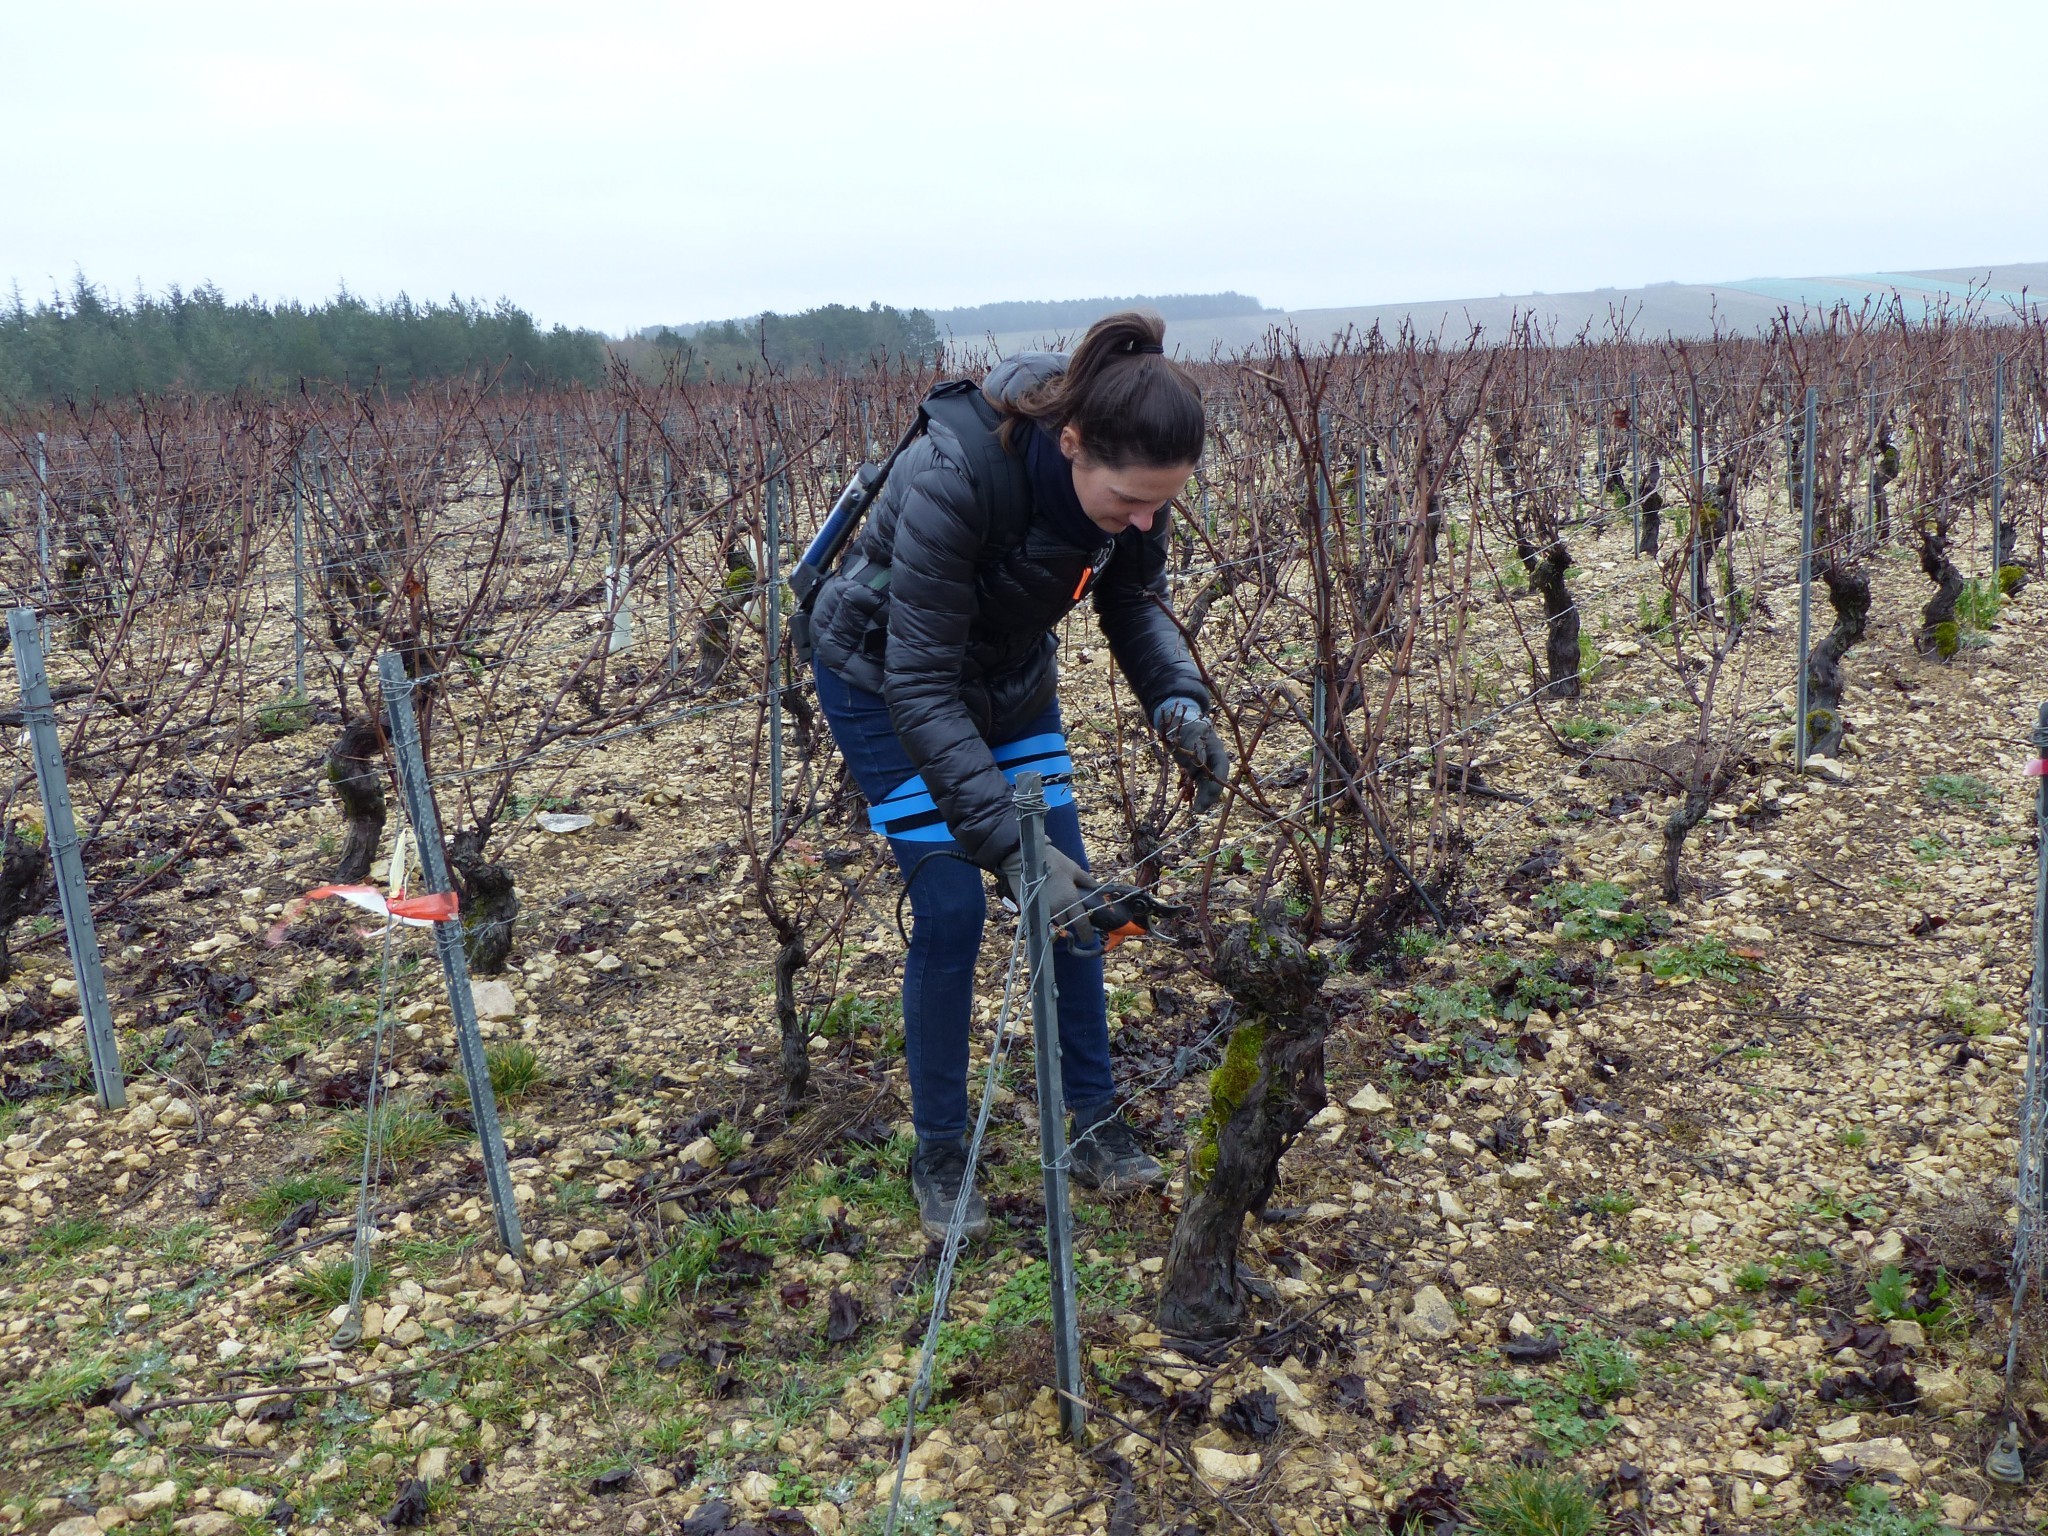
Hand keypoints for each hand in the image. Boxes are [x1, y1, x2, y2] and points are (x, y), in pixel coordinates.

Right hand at [1000, 844, 1101, 946]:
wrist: (1027, 857)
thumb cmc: (1054, 861)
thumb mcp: (1075, 869)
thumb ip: (1088, 882)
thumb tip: (1099, 890)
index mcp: (1070, 901)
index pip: (1081, 924)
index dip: (1086, 934)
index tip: (1090, 938)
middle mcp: (1057, 909)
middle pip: (1067, 924)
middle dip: (1072, 922)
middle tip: (1075, 916)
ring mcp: (1043, 909)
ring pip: (1055, 920)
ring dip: (1060, 917)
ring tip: (1061, 907)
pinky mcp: (1032, 907)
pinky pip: (1043, 915)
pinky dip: (1048, 912)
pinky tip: (1049, 903)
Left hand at [1153, 697, 1228, 812]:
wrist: (1181, 725)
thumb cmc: (1188, 727)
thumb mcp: (1192, 733)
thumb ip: (1198, 747)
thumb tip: (1202, 762)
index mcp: (1217, 749)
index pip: (1222, 766)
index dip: (1219, 779)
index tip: (1214, 791)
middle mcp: (1214, 761)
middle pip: (1216, 779)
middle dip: (1211, 794)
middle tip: (1202, 806)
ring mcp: (1207, 768)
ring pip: (1208, 785)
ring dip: (1204, 798)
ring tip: (1198, 811)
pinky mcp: (1198, 773)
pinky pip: (1200, 786)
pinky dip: (1197, 795)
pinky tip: (1194, 807)